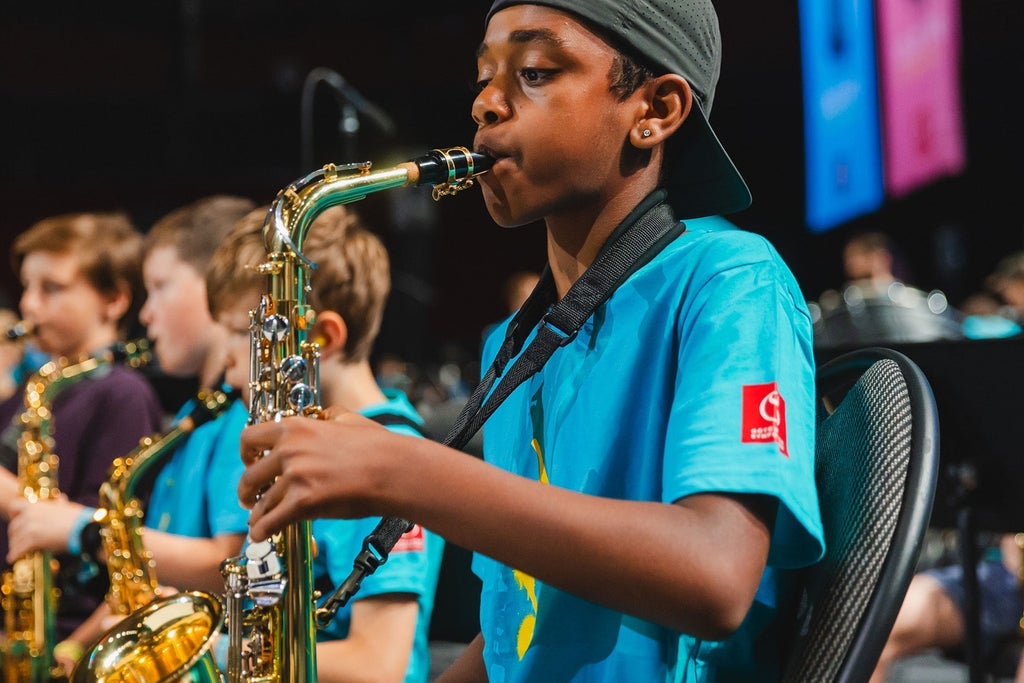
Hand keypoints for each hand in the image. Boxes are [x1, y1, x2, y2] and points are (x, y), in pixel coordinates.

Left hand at [7, 495, 85, 560]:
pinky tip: (14, 558)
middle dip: (14, 535)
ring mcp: (30, 528)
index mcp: (37, 505)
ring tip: (17, 552)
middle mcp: (30, 515)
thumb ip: (59, 503)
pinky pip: (17, 550)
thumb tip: (61, 498)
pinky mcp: (32, 541)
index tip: (17, 521)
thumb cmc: (79, 519)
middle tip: (18, 542)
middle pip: (13, 527)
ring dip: (15, 547)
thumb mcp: (67, 507)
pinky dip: (15, 555)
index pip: (15, 506)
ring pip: (14, 540)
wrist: (85, 529)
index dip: (14, 514)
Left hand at [238, 407, 399, 541]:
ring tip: (259, 521)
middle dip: (245, 491)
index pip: (249, 438)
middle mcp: (288, 450)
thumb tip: (320, 416)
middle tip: (249, 498)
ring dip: (257, 515)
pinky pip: (271, 521)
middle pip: (249, 475)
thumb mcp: (347, 418)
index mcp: (295, 427)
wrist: (392, 470)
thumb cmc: (376, 446)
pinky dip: (263, 531)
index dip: (245, 455)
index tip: (249, 463)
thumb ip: (326, 415)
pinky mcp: (303, 502)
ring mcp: (294, 477)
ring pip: (261, 503)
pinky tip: (262, 534)